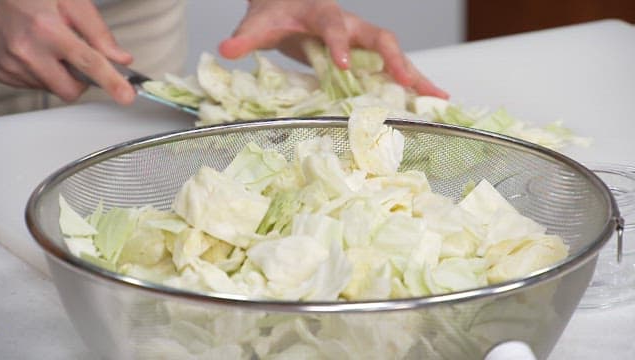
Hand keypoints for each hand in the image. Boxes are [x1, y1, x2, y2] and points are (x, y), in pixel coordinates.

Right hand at [0, 0, 134, 103]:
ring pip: (51, 89)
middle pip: (70, 90)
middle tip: (76, 57)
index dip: (112, 82)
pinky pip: (32, 85)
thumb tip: (120, 58)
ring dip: (58, 74)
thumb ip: (98, 32)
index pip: (89, 64)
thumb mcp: (71, 1)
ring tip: (47, 45)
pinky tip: (34, 51)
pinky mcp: (0, 72)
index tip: (125, 96)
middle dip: (81, 80)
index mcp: (47, 29)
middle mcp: (26, 50)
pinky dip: (40, 73)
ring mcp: (10, 64)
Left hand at [219, 0, 448, 97]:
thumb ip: (245, 36)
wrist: (289, 5)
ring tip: (439, 98)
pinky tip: (430, 100)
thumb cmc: (277, 14)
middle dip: (396, 60)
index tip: (340, 65)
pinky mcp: (366, 55)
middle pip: (381, 38)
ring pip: (395, 54)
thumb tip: (225, 49)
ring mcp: (362, 40)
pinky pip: (392, 67)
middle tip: (409, 83)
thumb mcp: (259, 24)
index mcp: (324, 14)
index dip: (339, 43)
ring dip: (416, 75)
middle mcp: (351, 25)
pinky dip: (412, 83)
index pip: (335, 25)